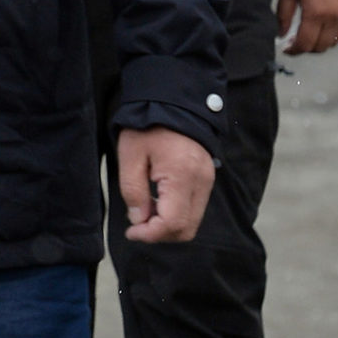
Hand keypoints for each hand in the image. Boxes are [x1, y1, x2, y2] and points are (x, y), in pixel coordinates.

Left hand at [115, 126, 212, 243]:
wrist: (173, 103)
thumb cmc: (148, 127)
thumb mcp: (130, 156)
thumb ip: (133, 191)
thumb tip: (139, 221)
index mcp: (182, 176)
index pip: (173, 223)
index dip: (151, 234)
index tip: (131, 232)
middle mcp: (201, 182)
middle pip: (186, 229)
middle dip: (160, 234)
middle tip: (136, 226)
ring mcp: (207, 181)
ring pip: (192, 222)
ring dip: (168, 226)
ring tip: (144, 213)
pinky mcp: (207, 179)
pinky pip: (195, 208)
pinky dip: (176, 214)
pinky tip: (157, 203)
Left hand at [277, 0, 337, 54]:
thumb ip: (284, 13)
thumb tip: (281, 33)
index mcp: (316, 13)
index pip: (306, 43)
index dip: (294, 50)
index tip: (286, 48)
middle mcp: (334, 17)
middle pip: (321, 46)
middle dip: (306, 48)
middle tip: (294, 42)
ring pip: (335, 41)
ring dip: (320, 43)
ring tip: (307, 35)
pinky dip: (333, 35)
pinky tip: (322, 28)